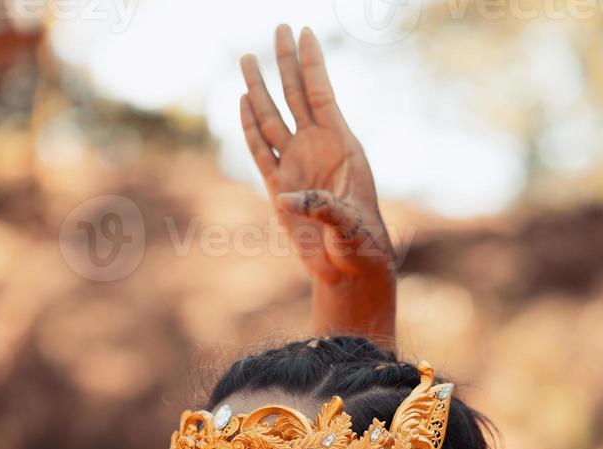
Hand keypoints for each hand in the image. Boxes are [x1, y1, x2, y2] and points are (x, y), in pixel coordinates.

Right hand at [240, 24, 395, 286]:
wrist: (349, 266)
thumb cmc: (360, 243)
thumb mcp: (349, 225)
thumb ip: (324, 209)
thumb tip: (288, 199)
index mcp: (341, 147)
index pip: (320, 95)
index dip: (311, 64)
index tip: (303, 31)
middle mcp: (316, 150)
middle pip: (295, 96)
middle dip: (286, 62)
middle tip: (278, 27)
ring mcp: (297, 166)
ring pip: (273, 118)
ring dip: (261, 88)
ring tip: (248, 57)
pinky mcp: (280, 188)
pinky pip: (260, 151)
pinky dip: (250, 127)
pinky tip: (242, 103)